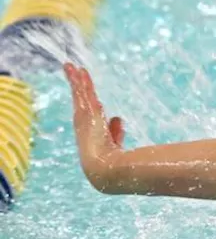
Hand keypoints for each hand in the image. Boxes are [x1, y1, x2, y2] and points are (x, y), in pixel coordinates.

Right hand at [64, 63, 126, 190]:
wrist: (107, 171)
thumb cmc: (118, 169)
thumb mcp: (120, 150)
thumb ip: (117, 134)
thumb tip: (118, 118)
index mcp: (96, 140)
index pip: (97, 122)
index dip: (97, 112)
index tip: (99, 104)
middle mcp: (87, 129)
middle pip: (85, 104)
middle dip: (82, 91)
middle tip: (77, 77)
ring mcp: (84, 120)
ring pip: (80, 95)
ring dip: (76, 81)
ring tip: (71, 68)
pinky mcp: (84, 113)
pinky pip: (79, 92)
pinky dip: (76, 80)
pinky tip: (73, 68)